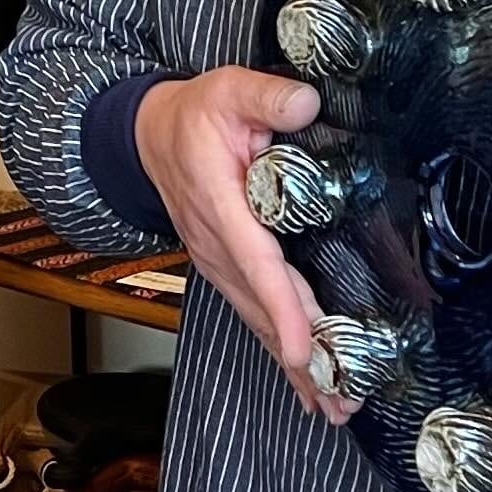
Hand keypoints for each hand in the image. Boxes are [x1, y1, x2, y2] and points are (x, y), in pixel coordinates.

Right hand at [134, 65, 359, 423]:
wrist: (152, 133)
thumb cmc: (196, 113)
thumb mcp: (230, 87)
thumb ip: (269, 95)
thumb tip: (307, 103)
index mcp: (218, 201)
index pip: (255, 259)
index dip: (281, 303)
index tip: (304, 345)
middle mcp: (215, 243)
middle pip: (259, 305)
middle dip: (299, 354)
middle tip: (339, 396)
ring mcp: (216, 260)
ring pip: (256, 317)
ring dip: (293, 362)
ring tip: (332, 403)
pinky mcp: (224, 266)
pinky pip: (253, 311)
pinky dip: (279, 345)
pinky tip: (304, 378)